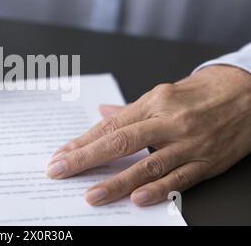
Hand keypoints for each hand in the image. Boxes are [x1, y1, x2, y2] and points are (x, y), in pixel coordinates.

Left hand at [47, 65, 250, 205]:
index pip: (110, 125)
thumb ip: (130, 109)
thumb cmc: (200, 93)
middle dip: (86, 158)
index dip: (83, 142)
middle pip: (120, 142)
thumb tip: (102, 113)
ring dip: (117, 182)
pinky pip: (179, 177)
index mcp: (153, 102)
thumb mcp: (163, 93)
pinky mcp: (206, 161)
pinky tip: (136, 198)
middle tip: (59, 170)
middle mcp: (167, 121)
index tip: (61, 155)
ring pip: (147, 164)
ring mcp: (187, 142)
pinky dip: (158, 189)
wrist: (247, 93)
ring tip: (91, 195)